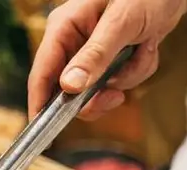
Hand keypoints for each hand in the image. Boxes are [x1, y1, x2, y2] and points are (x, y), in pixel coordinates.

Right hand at [28, 0, 186, 119]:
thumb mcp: (121, 22)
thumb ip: (95, 55)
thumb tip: (69, 86)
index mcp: (63, 27)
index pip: (42, 73)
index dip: (40, 104)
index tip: (43, 130)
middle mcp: (73, 41)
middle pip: (69, 89)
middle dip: (97, 95)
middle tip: (114, 97)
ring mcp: (91, 51)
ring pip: (97, 88)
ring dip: (125, 78)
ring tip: (143, 51)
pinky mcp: (109, 57)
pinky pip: (117, 80)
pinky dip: (136, 70)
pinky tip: (147, 47)